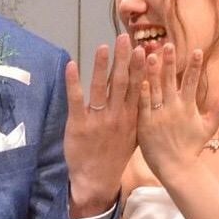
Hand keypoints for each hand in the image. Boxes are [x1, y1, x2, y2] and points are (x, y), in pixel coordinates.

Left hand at [64, 33, 144, 217]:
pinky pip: (76, 100)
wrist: (97, 180)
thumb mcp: (134, 136)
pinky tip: (72, 65)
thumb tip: (145, 92)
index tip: (143, 49)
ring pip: (100, 88)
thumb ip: (139, 114)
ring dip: (101, 66)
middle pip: (120, 83)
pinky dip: (73, 82)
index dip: (139, 67)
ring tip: (103, 46)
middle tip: (124, 38)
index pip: (137, 88)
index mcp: (131, 118)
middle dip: (123, 59)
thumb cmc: (115, 156)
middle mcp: (116, 116)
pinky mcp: (78, 125)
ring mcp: (97, 120)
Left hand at [138, 45, 218, 180]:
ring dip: (153, 71)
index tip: (197, 50)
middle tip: (168, 44)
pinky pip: (142, 105)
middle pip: (171, 80)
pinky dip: (142, 92)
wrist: (176, 168)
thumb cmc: (191, 148)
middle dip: (170, 61)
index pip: (192, 82)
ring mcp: (158, 116)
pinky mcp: (145, 124)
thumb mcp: (208, 128)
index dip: (194, 66)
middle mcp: (173, 109)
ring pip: (155, 89)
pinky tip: (140, 78)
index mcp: (188, 108)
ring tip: (152, 54)